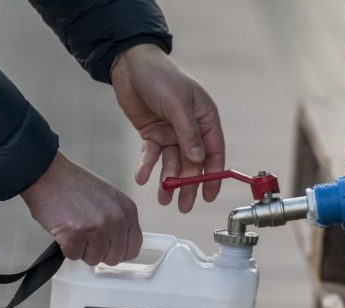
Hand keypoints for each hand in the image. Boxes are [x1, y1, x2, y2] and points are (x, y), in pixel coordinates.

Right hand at [20, 152, 141, 265]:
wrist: (47, 174)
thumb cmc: (73, 183)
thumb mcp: (108, 197)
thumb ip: (118, 219)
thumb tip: (119, 241)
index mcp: (127, 210)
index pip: (133, 247)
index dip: (120, 253)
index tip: (110, 250)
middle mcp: (116, 220)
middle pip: (114, 257)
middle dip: (100, 253)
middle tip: (87, 240)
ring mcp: (96, 228)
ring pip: (94, 259)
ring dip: (82, 250)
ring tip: (74, 232)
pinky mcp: (75, 236)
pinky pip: (74, 256)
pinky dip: (67, 248)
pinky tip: (64, 232)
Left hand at [110, 43, 224, 212]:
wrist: (130, 64)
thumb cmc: (161, 77)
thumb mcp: (177, 103)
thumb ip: (188, 133)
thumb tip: (198, 160)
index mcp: (206, 119)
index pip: (214, 152)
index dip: (213, 175)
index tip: (209, 196)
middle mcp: (191, 129)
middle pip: (193, 163)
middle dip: (188, 184)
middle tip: (184, 206)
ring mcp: (172, 133)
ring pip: (173, 163)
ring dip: (168, 181)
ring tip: (163, 199)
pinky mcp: (153, 134)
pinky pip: (153, 155)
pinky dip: (148, 166)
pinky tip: (142, 177)